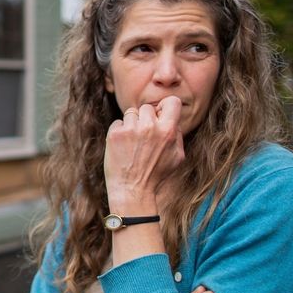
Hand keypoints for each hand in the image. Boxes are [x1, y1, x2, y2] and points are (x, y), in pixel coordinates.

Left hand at [104, 96, 185, 212]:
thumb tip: (172, 118)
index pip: (172, 101)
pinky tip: (123, 147)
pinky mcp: (115, 134)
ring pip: (131, 113)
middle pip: (147, 107)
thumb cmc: (156, 175)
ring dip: (132, 124)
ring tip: (133, 143)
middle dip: (145, 119)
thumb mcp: (178, 157)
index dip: (165, 107)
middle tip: (143, 136)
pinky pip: (118, 122)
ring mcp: (131, 129)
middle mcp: (150, 127)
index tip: (160, 115)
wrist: (132, 190)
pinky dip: (119, 132)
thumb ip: (177, 135)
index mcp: (168, 131)